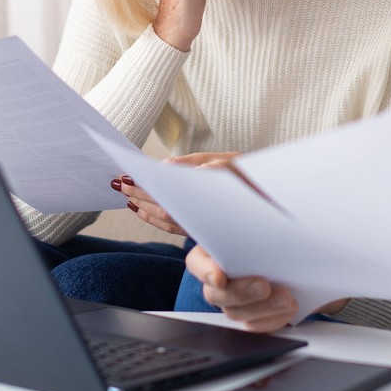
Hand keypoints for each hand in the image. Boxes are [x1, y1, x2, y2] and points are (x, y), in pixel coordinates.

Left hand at [107, 153, 238, 235]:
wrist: (272, 200)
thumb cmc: (248, 176)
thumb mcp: (225, 159)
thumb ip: (194, 163)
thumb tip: (165, 167)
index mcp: (212, 190)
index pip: (170, 191)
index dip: (146, 186)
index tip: (128, 176)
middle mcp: (206, 213)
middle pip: (164, 207)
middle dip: (139, 195)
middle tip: (118, 183)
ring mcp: (203, 225)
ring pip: (167, 219)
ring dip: (143, 208)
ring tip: (125, 195)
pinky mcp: (202, 231)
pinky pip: (173, 227)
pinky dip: (154, 219)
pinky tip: (141, 210)